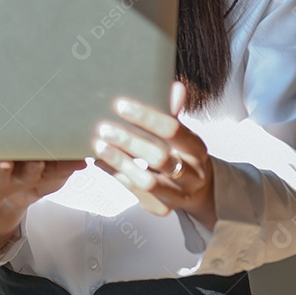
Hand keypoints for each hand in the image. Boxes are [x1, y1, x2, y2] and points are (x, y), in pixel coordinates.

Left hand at [93, 81, 215, 227]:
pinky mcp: (163, 208)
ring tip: (98, 146)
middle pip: (160, 157)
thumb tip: (176, 86)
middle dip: (129, 141)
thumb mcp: (180, 133)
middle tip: (104, 128)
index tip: (120, 105)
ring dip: (120, 162)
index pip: (173, 129)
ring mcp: (179, 194)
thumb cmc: (181, 153)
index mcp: (196, 148)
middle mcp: (192, 173)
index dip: (146, 117)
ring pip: (147, 181)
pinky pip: (136, 193)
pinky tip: (101, 162)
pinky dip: (116, 175)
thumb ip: (172, 112)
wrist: (196, 188)